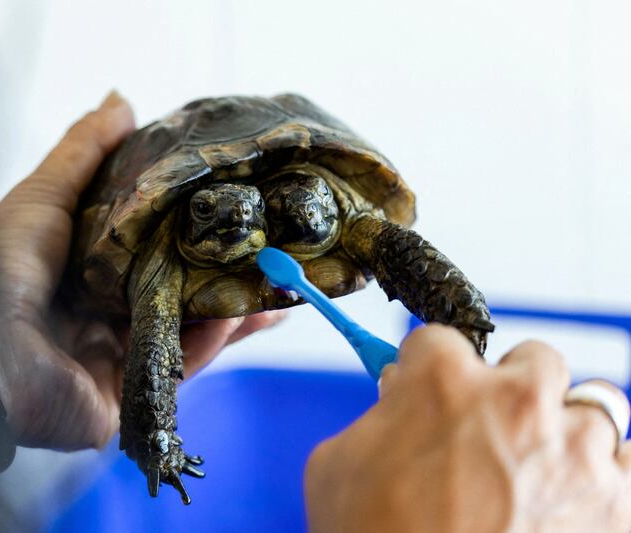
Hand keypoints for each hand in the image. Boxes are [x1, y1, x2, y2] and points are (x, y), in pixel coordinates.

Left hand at [0, 91, 283, 449]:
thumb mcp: (44, 197)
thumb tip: (122, 101)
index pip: (155, 252)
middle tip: (275, 256)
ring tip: (278, 288)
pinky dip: (210, 344)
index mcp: (88, 272)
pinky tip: (241, 319)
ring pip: (186, 333)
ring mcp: (116, 358)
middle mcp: (104, 315)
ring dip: (232, 312)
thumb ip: (85, 153)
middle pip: (178, 295)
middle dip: (227, 279)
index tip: (240, 212)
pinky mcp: (123, 396)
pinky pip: (175, 369)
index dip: (196, 235)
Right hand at [304, 324, 630, 532]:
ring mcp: (575, 453)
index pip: (439, 339)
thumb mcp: (337, 466)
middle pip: (534, 358)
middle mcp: (517, 402)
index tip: (428, 391)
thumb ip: (376, 418)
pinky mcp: (618, 505)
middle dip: (511, 386)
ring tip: (538, 468)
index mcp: (441, 382)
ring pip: (594, 404)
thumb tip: (397, 403)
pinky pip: (630, 465)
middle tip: (490, 426)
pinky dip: (608, 474)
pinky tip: (575, 496)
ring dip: (565, 429)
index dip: (426, 370)